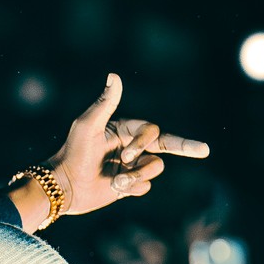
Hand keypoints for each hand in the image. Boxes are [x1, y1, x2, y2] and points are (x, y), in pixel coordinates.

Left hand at [12, 73, 208, 228]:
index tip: (127, 156)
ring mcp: (131, 165)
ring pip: (155, 167)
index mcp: (123, 129)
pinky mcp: (129, 184)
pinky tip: (114, 187)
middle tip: (199, 147)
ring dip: (138, 176)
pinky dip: (132, 187)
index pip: (151, 130)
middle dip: (184, 145)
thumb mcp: (88, 126)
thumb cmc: (73, 153)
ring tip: (118, 182)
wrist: (64, 187)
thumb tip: (114, 75)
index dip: (143, 142)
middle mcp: (131, 145)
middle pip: (166, 143)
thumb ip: (105, 103)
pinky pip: (145, 185)